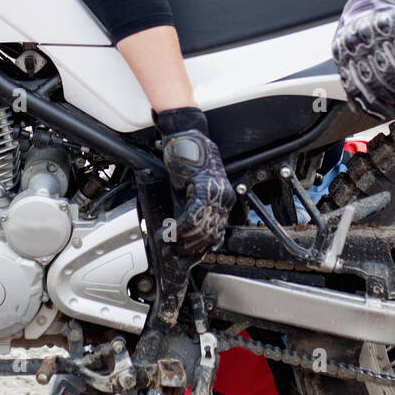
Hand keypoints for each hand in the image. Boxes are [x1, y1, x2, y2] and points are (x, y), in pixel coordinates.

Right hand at [155, 109, 234, 263]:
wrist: (186, 137)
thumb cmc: (188, 159)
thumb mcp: (191, 189)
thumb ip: (190, 209)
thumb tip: (184, 232)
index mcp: (224, 198)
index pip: (217, 230)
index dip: (203, 247)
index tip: (192, 257)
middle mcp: (224, 197)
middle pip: (210, 232)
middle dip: (192, 247)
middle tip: (178, 255)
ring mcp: (215, 193)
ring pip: (202, 227)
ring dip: (184, 239)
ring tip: (171, 245)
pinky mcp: (204, 188)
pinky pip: (193, 215)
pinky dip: (180, 227)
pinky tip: (170, 231)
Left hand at [332, 0, 394, 118]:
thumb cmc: (362, 21)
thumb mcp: (348, 44)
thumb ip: (352, 69)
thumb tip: (361, 105)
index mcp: (340, 51)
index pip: (353, 86)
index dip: (370, 105)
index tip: (386, 115)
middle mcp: (353, 42)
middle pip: (375, 80)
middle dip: (394, 98)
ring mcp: (372, 32)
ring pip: (392, 69)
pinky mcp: (392, 23)